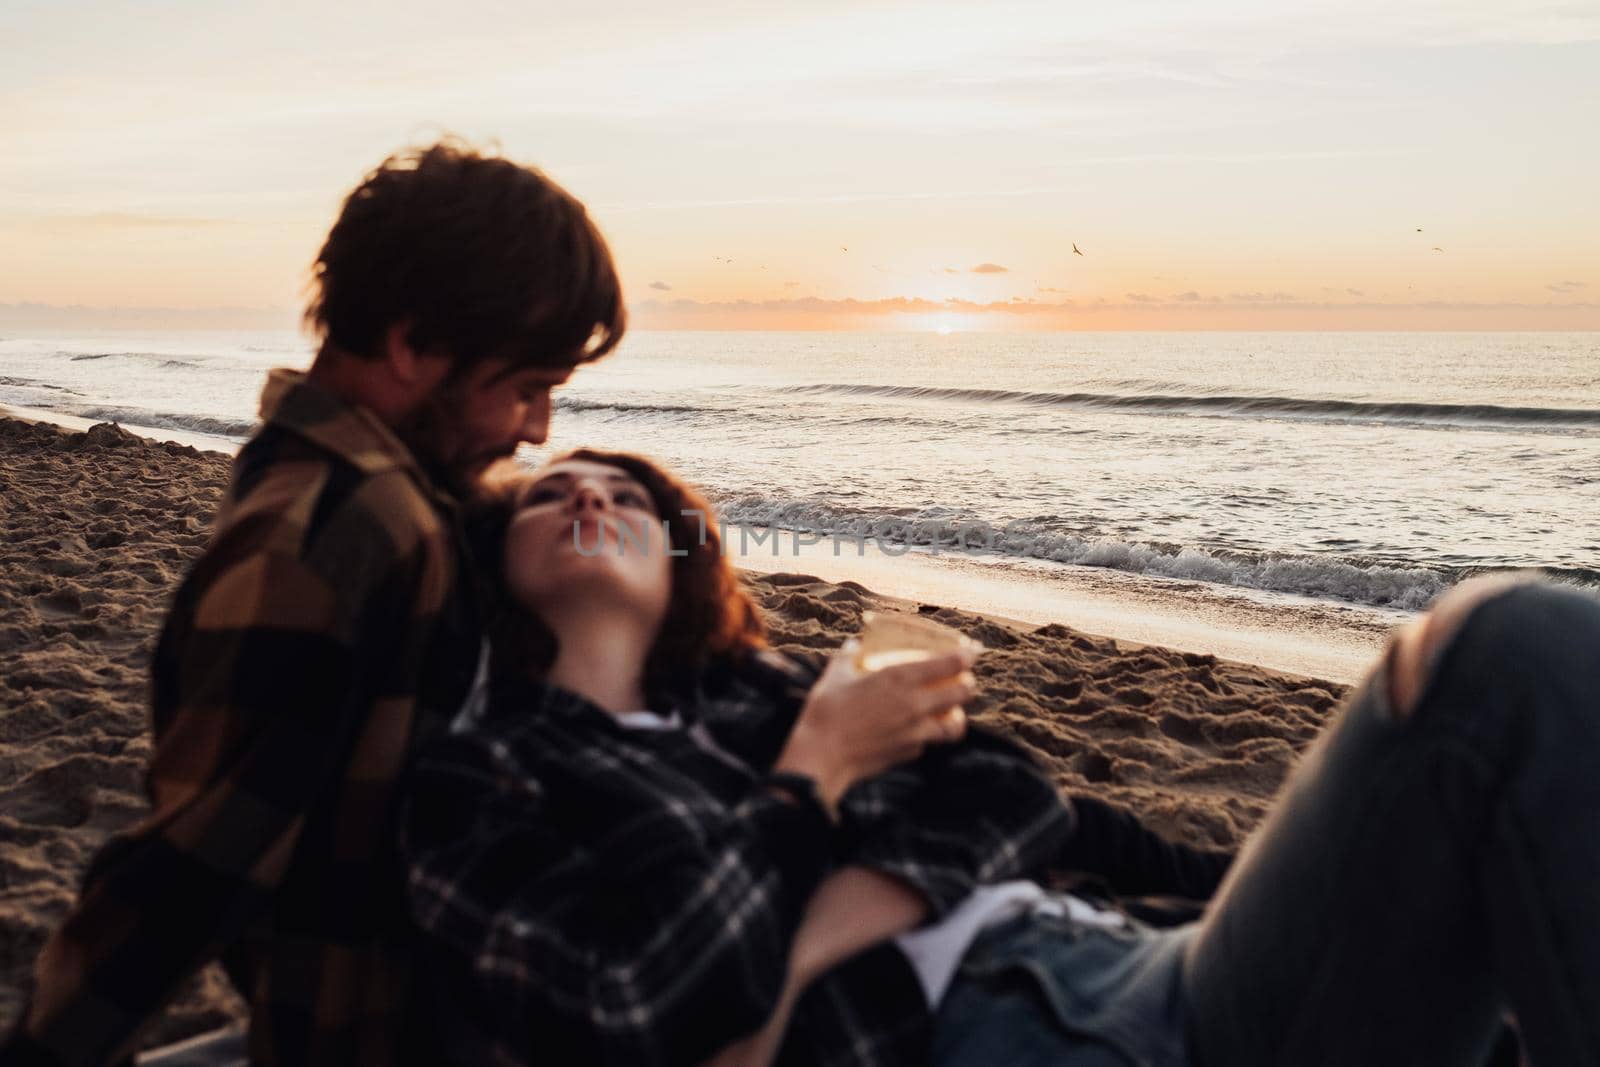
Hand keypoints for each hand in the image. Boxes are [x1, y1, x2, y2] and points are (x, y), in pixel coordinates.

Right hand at [774, 641, 975, 811]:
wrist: (822, 757)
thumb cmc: (825, 712)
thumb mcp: (835, 675)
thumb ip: (848, 657)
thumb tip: (852, 644)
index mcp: (901, 678)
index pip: (951, 664)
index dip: (967, 655)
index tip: (971, 651)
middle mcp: (916, 704)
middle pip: (964, 693)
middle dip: (967, 684)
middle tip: (962, 680)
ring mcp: (916, 732)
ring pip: (956, 725)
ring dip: (957, 716)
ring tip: (950, 712)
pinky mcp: (910, 753)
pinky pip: (928, 742)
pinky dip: (927, 736)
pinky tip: (915, 731)